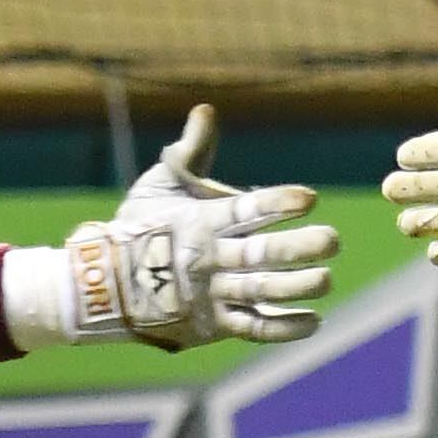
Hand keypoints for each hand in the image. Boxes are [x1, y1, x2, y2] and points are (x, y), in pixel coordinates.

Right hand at [61, 104, 340, 348]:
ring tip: (326, 279)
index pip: (244, 211)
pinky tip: (314, 321)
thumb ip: (191, 151)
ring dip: (298, 287)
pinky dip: (284, 327)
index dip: (278, 203)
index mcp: (201, 221)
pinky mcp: (213, 325)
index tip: (309, 198)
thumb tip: (206, 110)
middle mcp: (209, 258)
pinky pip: (253, 328)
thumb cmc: (140, 226)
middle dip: (299, 248)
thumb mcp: (160, 184)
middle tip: (333, 240)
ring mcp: (212, 294)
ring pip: (260, 291)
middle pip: (260, 255)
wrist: (104, 284)